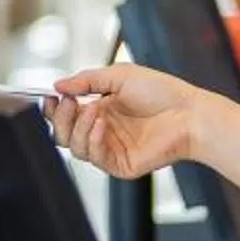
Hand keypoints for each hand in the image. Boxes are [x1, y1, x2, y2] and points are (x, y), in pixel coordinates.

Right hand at [45, 64, 216, 179]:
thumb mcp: (120, 76)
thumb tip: (58, 85)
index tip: (50, 96)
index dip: (53, 108)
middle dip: (59, 119)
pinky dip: (93, 139)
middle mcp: (102, 131)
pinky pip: (95, 157)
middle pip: (63, 135)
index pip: (65, 115)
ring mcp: (110, 149)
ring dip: (78, 127)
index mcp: (99, 110)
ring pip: (74, 148)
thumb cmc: (162, 92)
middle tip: (68, 103)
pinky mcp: (120, 165)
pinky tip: (102, 123)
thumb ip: (87, 80)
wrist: (189, 113)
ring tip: (93, 109)